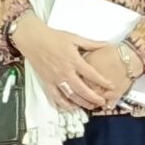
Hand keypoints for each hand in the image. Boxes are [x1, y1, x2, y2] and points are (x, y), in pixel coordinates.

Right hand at [12, 17, 127, 112]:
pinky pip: (56, 97)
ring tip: (91, 106)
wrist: (33, 39)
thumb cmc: (54, 37)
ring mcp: (55, 79)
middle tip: (103, 102)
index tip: (111, 86)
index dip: (103, 82)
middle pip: (83, 90)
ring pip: (71, 96)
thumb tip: (106, 44)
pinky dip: (64, 104)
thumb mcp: (74, 38)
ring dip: (82, 103)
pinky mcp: (47, 82)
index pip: (92, 74)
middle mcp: (65, 72)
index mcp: (74, 60)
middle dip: (94, 98)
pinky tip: (72, 107)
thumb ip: (91, 44)